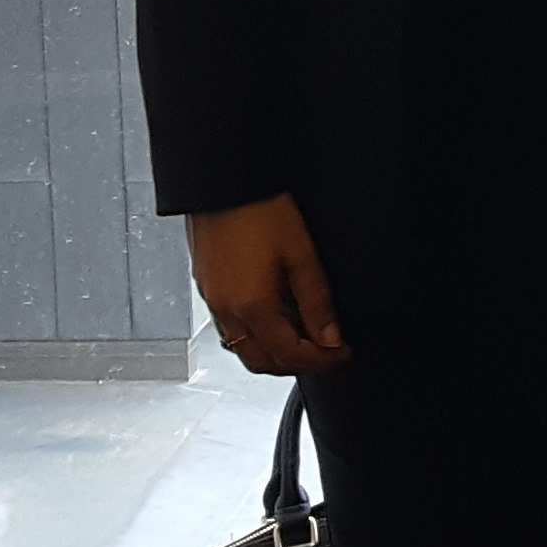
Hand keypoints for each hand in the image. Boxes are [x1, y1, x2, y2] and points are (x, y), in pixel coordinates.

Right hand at [186, 195, 344, 371]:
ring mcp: (211, 300)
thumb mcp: (301, 255)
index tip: (341, 353)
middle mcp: (226, 310)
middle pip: (261, 363)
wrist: (223, 181)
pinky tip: (274, 314)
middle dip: (296, 365)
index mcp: (252, 307)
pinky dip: (255, 334)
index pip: (290, 355)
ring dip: (273, 352)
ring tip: (302, 335)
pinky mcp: (205, 287)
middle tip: (324, 352)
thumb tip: (330, 336)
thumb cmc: (258, 209)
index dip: (322, 360)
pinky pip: (230, 328)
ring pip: (243, 348)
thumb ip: (317, 301)